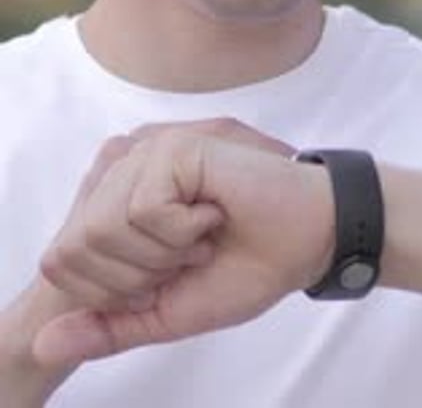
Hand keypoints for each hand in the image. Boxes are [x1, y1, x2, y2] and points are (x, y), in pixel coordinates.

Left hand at [35, 129, 332, 367]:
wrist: (308, 239)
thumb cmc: (245, 267)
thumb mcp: (166, 310)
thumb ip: (108, 325)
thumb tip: (44, 344)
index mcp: (114, 204)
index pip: (61, 260)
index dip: (112, 290)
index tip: (167, 275)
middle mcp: (122, 171)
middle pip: (77, 246)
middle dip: (138, 273)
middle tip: (188, 256)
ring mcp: (145, 153)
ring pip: (107, 227)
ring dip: (164, 251)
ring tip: (202, 234)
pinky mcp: (172, 146)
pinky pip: (145, 209)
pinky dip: (183, 230)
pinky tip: (214, 213)